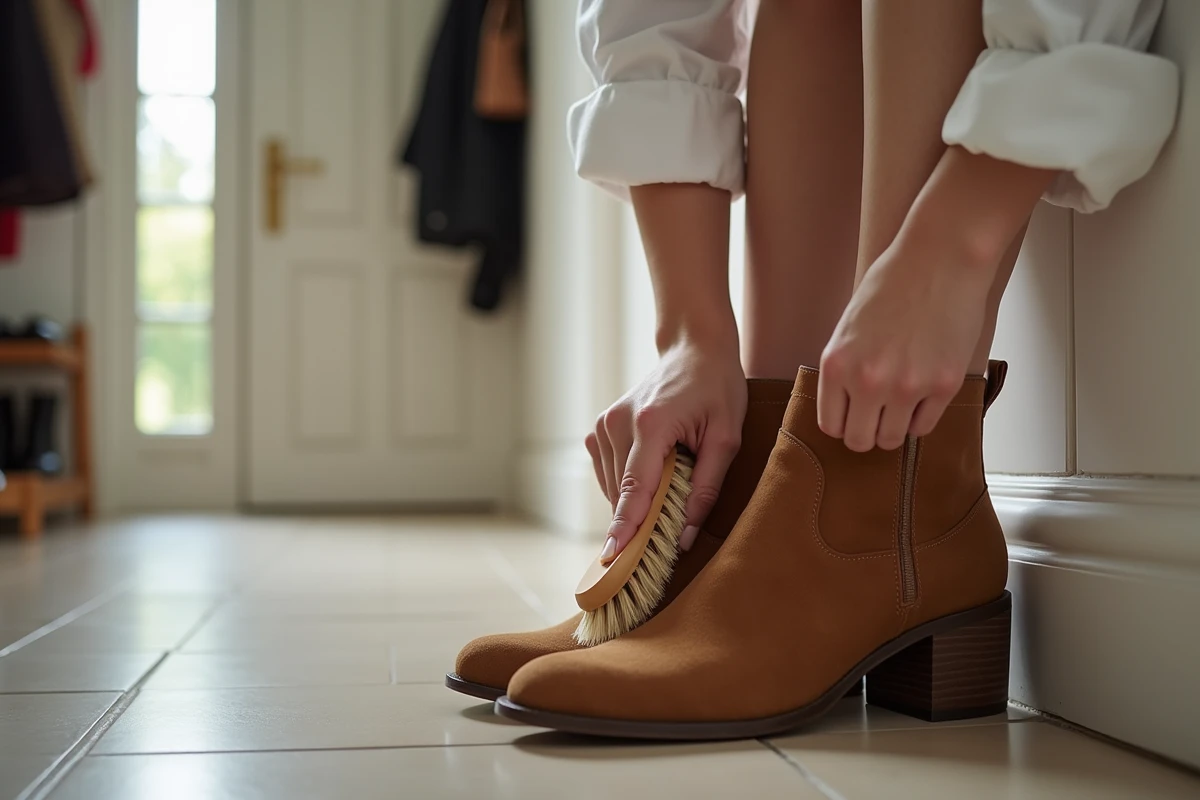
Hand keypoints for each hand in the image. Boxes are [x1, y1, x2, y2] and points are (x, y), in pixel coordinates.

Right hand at [586, 335, 745, 560]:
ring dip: (636, 502)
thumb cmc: (717, 389)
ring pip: (613, 487)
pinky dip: (628, 487)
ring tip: (670, 488)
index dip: (625, 526)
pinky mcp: (600, 428)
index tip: (612, 557)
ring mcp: (604, 424)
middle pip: (623, 492)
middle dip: (641, 521)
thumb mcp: (726, 438)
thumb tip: (686, 536)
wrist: (693, 349)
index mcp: (651, 424)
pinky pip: (609, 474)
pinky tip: (654, 475)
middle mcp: (619, 423)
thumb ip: (706, 488)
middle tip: (669, 537)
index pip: (636, 487)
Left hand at [818, 233, 991, 450]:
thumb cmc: (892, 284)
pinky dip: (921, 416)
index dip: (843, 423)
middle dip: (867, 432)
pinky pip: (924, 426)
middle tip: (878, 415)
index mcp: (836, 365)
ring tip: (901, 402)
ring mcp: (907, 387)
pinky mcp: (943, 386)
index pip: (830, 425)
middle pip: (860, 441)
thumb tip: (846, 406)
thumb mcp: (848, 328)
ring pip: (892, 440)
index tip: (854, 415)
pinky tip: (923, 391)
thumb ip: (845, 369)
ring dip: (895, 427)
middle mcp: (867, 382)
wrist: (940, 259)